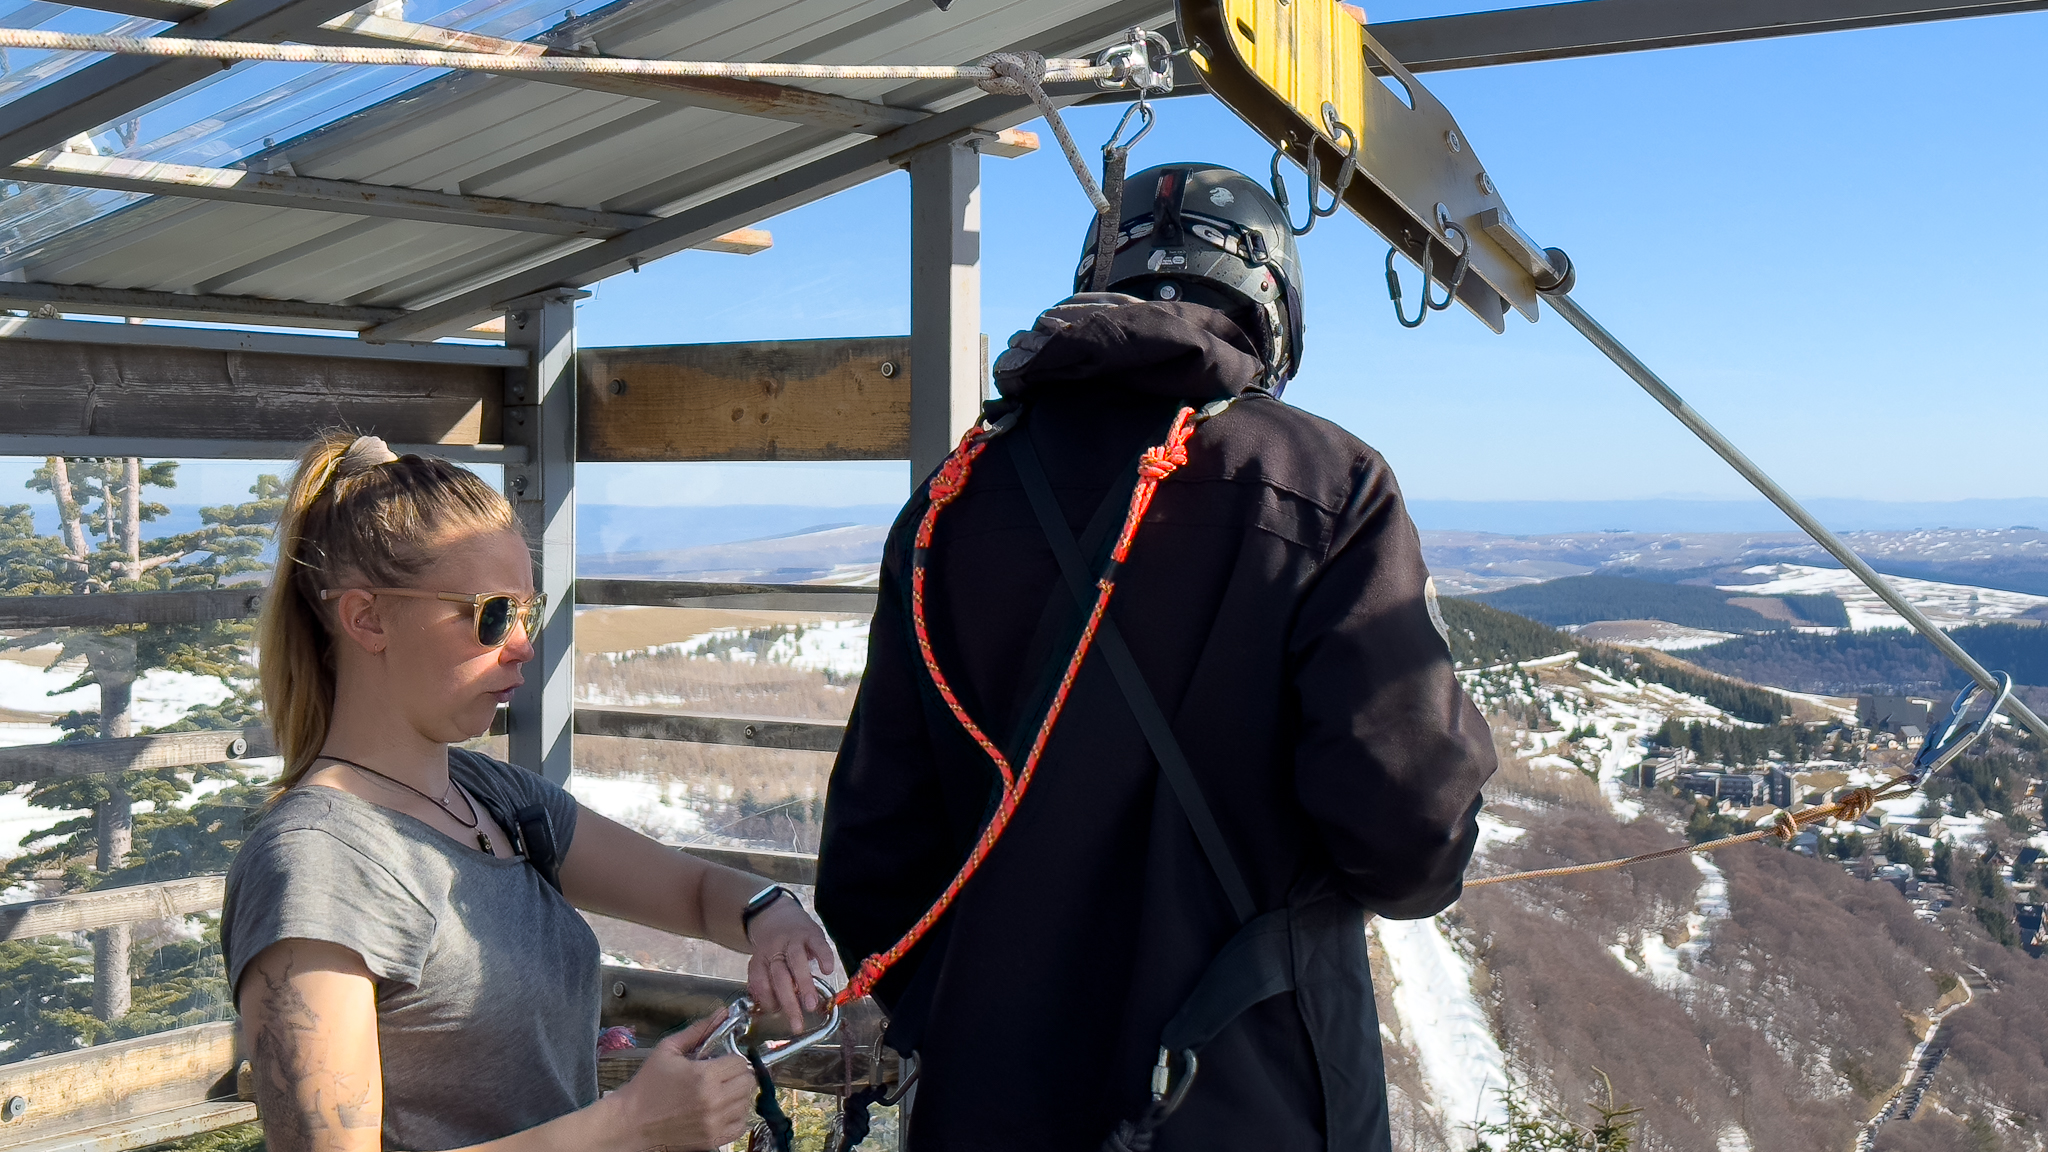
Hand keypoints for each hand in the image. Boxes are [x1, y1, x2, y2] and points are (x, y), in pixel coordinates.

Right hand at [602, 1014, 755, 1150]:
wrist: (631, 1122)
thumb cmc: (647, 1087)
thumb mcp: (668, 1050)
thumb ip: (698, 1030)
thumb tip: (721, 1013)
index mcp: (704, 1076)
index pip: (741, 1063)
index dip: (731, 1059)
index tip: (721, 1062)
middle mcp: (714, 1101)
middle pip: (748, 1082)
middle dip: (737, 1076)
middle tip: (722, 1076)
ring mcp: (714, 1122)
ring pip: (746, 1103)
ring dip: (737, 1096)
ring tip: (718, 1093)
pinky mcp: (712, 1139)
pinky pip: (740, 1125)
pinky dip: (735, 1117)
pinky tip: (719, 1110)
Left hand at [744, 896, 836, 1032]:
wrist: (776, 913)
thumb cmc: (773, 948)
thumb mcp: (764, 962)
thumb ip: (768, 982)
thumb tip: (774, 1008)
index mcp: (760, 959)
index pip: (760, 982)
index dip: (767, 999)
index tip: (777, 1013)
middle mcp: (775, 949)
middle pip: (779, 977)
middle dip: (789, 1002)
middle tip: (797, 1023)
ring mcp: (793, 940)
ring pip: (797, 962)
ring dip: (804, 985)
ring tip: (812, 1005)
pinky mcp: (811, 933)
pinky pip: (817, 945)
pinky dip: (823, 957)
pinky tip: (827, 970)